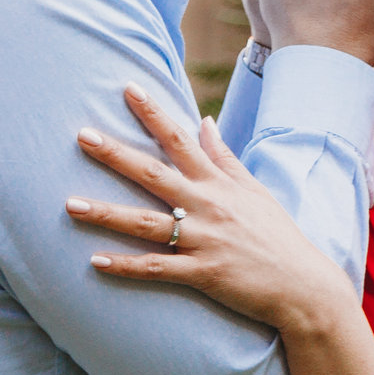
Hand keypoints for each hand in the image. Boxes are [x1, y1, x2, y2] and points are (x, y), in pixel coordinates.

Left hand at [67, 85, 353, 333]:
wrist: (303, 286)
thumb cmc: (277, 236)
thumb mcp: (254, 190)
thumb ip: (224, 157)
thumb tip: (205, 122)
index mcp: (218, 183)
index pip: (180, 139)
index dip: (153, 113)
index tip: (128, 87)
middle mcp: (207, 206)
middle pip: (153, 174)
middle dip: (116, 154)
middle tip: (81, 135)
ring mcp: (204, 240)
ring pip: (146, 224)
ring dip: (106, 213)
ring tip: (70, 203)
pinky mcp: (204, 274)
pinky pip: (157, 268)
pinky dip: (125, 265)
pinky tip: (95, 261)